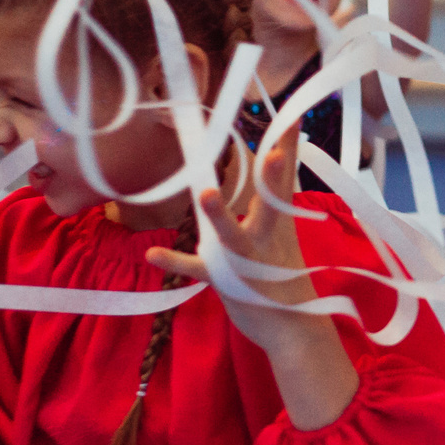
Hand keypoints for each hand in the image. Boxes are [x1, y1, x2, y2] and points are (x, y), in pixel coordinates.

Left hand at [145, 135, 325, 349]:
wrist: (293, 328)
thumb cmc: (283, 276)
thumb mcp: (283, 236)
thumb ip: (275, 202)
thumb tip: (273, 164)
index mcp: (281, 223)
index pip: (285, 179)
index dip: (289, 148)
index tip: (293, 116)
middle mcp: (268, 238)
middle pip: (272, 202)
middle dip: (274, 177)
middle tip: (275, 152)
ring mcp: (248, 261)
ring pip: (234, 235)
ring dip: (219, 216)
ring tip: (205, 193)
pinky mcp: (227, 282)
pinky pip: (199, 271)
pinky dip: (176, 261)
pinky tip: (151, 252)